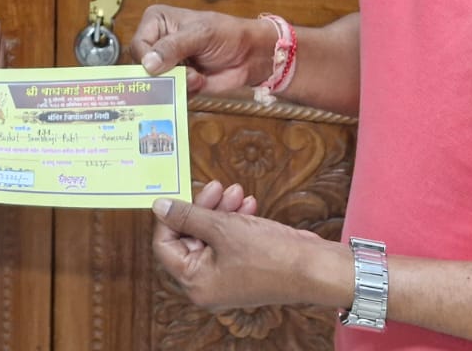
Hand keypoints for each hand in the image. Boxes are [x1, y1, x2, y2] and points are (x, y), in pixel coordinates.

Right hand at [129, 4, 271, 96]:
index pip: (137, 45)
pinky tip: (200, 80)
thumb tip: (148, 63)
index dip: (147, 59)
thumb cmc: (227, 34)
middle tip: (186, 72)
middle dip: (164, 74)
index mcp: (157, 22)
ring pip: (155, 83)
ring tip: (197, 76)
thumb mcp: (200, 34)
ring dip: (176, 83)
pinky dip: (185, 91)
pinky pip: (169, 93)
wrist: (250, 55)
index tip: (164, 66)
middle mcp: (157, 42)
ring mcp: (167, 64)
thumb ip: (173, 47)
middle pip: (142, 67)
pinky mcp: (177, 81)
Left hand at [152, 184, 338, 311]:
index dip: (172, 217)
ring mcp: (226, 278)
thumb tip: (159, 206)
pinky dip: (236, 221)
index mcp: (195, 282)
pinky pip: (229, 241)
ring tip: (237, 191)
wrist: (312, 267)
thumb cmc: (268, 254)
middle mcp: (207, 285)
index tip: (182, 193)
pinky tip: (248, 204)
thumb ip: (188, 215)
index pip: (165, 246)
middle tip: (218, 187)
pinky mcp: (243, 269)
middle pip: (189, 238)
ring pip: (211, 236)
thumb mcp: (222, 227)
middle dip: (204, 208)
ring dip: (222, 210)